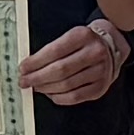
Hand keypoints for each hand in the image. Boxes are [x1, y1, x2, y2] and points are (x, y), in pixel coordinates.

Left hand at [16, 14, 130, 106]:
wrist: (110, 48)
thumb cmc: (84, 43)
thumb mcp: (70, 37)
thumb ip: (51, 49)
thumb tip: (29, 66)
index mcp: (83, 36)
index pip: (54, 51)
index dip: (36, 62)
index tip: (23, 68)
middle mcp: (94, 53)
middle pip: (60, 70)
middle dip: (37, 77)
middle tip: (24, 81)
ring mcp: (99, 71)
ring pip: (66, 85)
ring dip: (46, 88)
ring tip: (36, 86)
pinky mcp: (100, 87)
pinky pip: (75, 97)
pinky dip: (58, 98)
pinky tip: (50, 94)